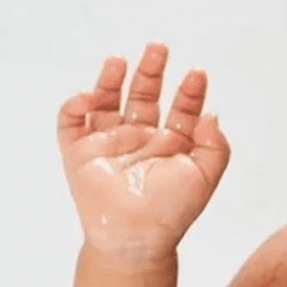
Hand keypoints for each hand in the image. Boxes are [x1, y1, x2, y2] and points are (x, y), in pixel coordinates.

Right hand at [57, 42, 229, 267]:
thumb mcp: (205, 177)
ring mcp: (109, 145)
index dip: (189, 91)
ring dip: (111, 79)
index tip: (197, 74)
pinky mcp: (80, 153)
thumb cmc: (171, 213)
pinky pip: (70, 122)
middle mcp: (139, 141)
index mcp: (169, 146)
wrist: (136, 238)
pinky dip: (74, 105)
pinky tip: (89, 95)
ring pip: (106, 102)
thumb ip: (216, 145)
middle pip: (143, 96)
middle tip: (158, 48)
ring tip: (120, 60)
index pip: (180, 108)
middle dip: (151, 72)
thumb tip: (212, 114)